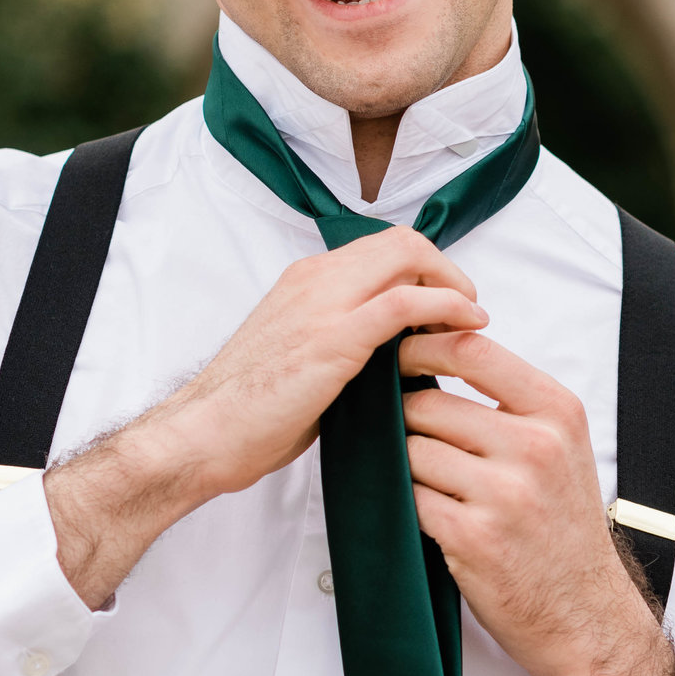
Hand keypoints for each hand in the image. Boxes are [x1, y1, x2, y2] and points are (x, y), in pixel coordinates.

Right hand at [43, 228, 486, 608]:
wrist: (202, 435)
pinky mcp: (334, 338)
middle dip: (446, 269)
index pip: (382, 248)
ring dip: (453, 284)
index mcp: (305, 280)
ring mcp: (324, 304)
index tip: (444, 306)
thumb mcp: (302, 358)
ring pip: (408, 256)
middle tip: (467, 309)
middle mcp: (315, 278)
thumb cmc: (249, 411)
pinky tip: (465, 330)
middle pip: (402, 241)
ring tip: (472, 321)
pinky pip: (406, 302)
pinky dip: (447, 307)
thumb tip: (397, 355)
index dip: (425, 269)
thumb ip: (345, 340)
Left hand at [400, 330, 674, 675]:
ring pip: (411, 451)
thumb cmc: (562, 527)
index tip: (396, 354)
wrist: (584, 613)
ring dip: (407, 467)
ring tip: (432, 486)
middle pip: (427, 403)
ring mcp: (504, 493)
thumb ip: (508, 401)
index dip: (420, 344)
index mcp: (556, 412)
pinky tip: (433, 517)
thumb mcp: (558, 446)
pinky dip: (410, 506)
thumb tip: (433, 351)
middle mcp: (534, 446)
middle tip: (410, 441)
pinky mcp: (473, 537)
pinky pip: (410, 498)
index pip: (470, 349)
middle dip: (405, 420)